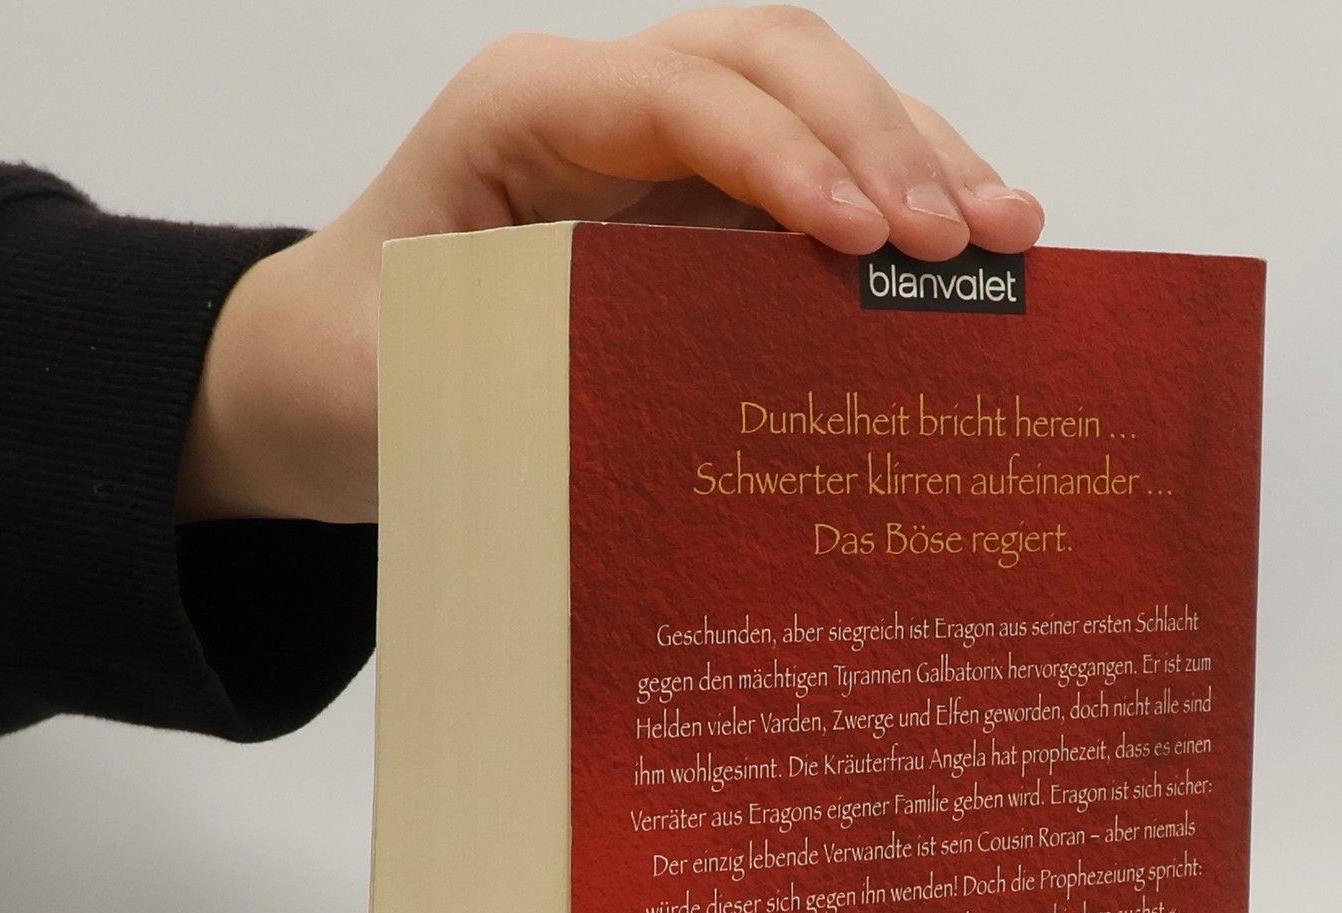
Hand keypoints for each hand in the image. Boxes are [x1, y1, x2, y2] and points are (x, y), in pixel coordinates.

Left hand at [177, 6, 1043, 523]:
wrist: (330, 364)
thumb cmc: (358, 363)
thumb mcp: (401, 383)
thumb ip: (511, 380)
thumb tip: (656, 421)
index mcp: (522, 113)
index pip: (682, 97)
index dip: (784, 156)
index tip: (862, 239)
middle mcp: (603, 102)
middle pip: (773, 62)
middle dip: (881, 139)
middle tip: (967, 239)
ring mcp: (661, 144)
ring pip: (815, 99)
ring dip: (918, 156)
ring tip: (1011, 234)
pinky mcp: (699, 199)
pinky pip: (815, 172)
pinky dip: (896, 201)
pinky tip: (972, 247)